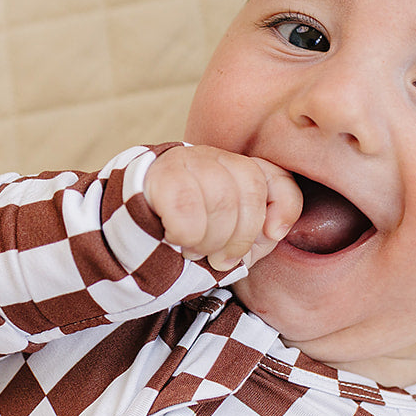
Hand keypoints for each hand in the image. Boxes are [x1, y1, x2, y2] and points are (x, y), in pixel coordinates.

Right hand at [144, 146, 301, 269]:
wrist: (130, 228)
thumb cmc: (187, 236)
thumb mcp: (230, 238)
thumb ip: (258, 235)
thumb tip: (274, 231)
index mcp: (239, 171)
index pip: (278, 179)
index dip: (285, 208)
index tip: (273, 234)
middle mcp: (216, 158)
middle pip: (250, 189)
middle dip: (240, 236)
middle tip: (220, 258)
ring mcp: (188, 161)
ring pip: (220, 198)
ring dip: (210, 239)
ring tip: (195, 250)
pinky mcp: (160, 175)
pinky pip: (186, 208)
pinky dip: (185, 234)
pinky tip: (174, 237)